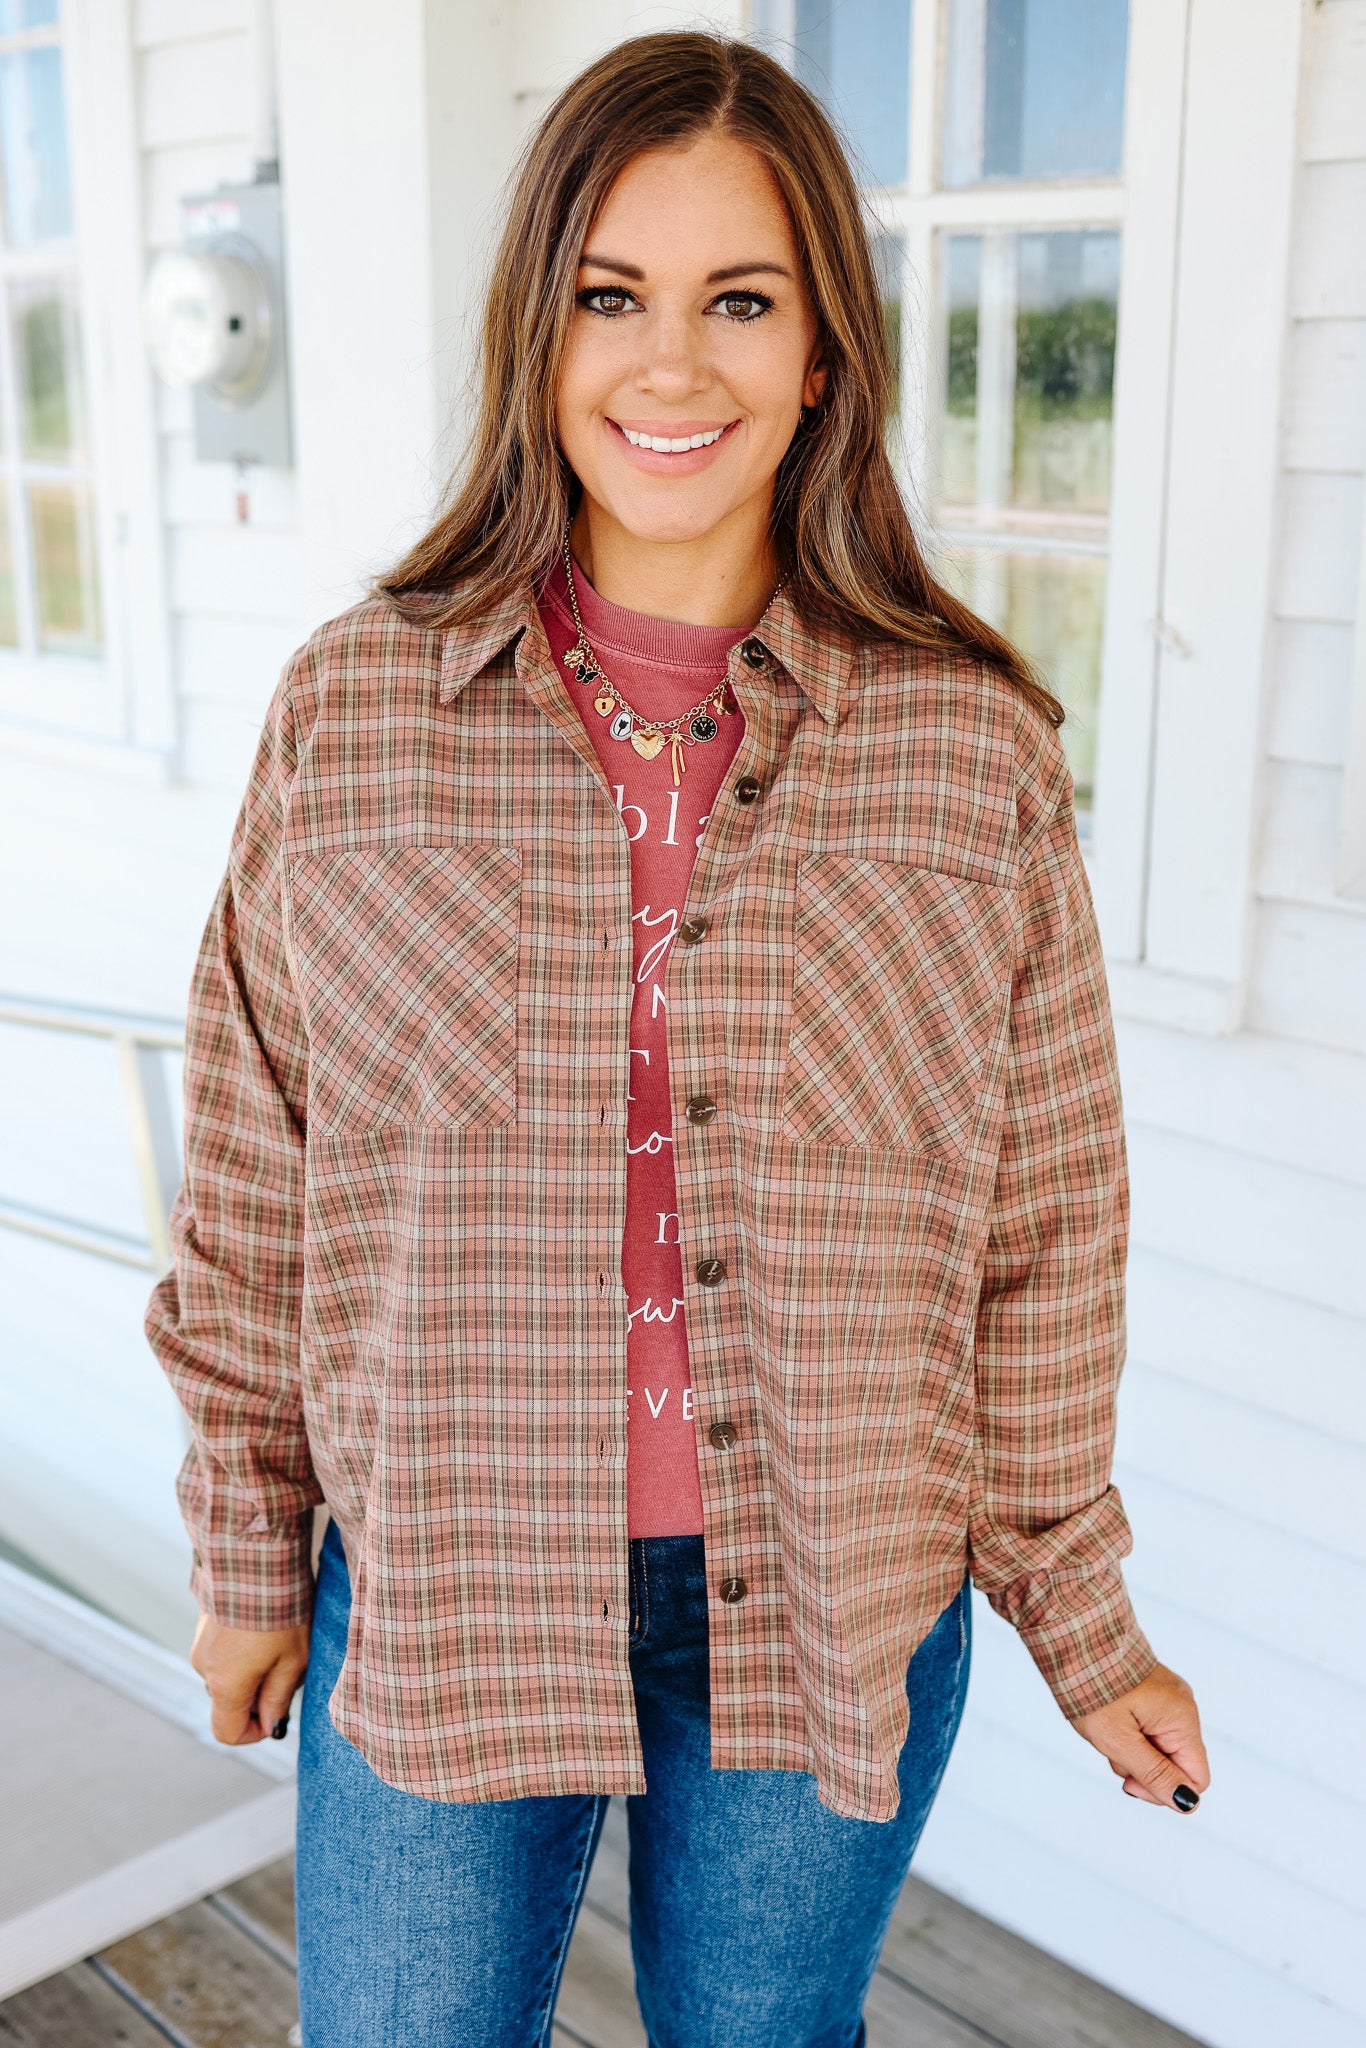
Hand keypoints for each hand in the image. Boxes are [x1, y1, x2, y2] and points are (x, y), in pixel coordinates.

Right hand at [190, 1612, 310, 1744]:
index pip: (226, 1732)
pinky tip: (263, 1622)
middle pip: (227, 1700)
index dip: (253, 1733)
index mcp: (225, 1684)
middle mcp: (203, 1668)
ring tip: (278, 1638)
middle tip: (286, 1668)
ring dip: (249, 1668)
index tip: (275, 1717)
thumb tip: (270, 1725)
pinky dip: (240, 1648)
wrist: (255, 1555)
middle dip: (256, 1695)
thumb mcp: (293, 1659)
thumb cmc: (280, 1609)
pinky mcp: (202, 1623)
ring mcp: (199, 1643)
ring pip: (225, 1673)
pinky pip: (221, 1650)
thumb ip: (278, 1697)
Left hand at [1070, 1662, 1209, 1811]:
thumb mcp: (1118, 1741)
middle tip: (1112, 1751)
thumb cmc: (1093, 1688)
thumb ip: (1154, 1774)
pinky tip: (1111, 1720)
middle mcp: (1184, 1708)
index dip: (1165, 1790)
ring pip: (1161, 1748)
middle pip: (1177, 1764)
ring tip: (1106, 1730)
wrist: (1074, 1639)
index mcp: (1182, 1719)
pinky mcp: (1155, 1694)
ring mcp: (1170, 1699)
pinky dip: (1131, 1734)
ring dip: (1133, 1751)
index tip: (1130, 1782)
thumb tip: (1187, 1803)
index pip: (1196, 1779)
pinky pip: (1150, 1729)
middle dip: (1143, 1768)